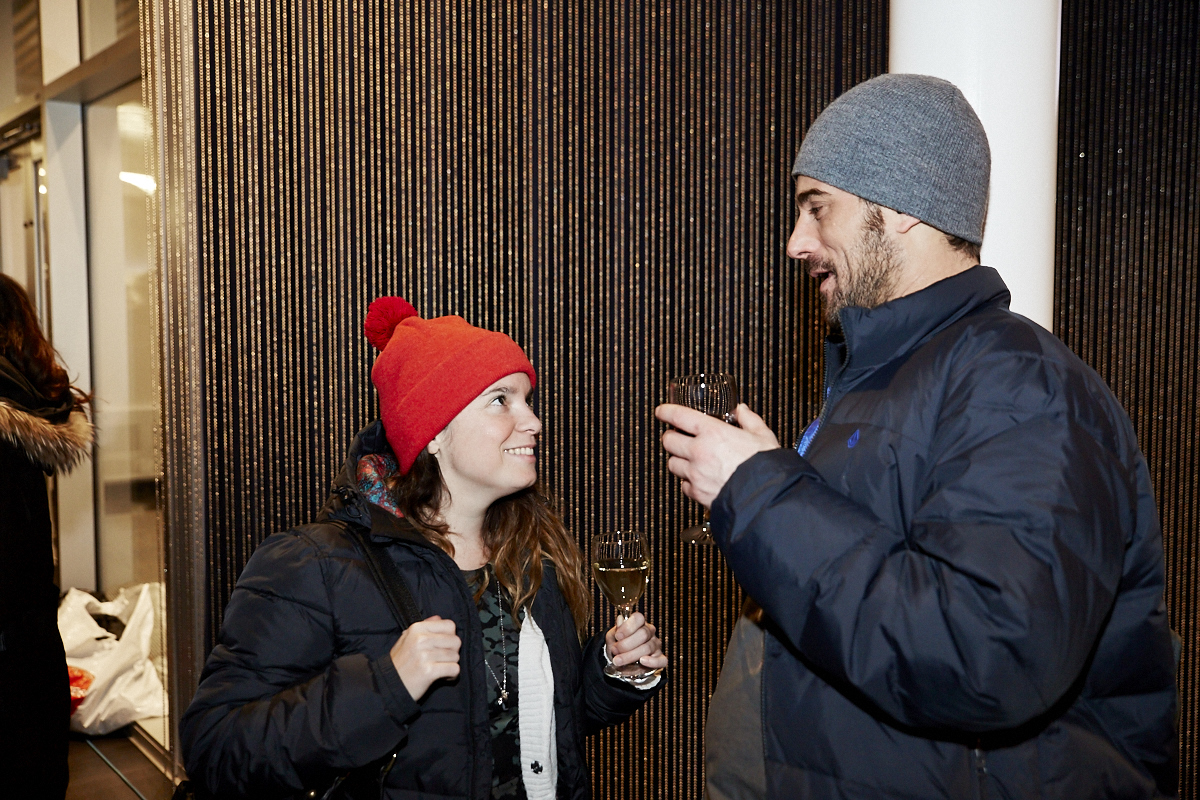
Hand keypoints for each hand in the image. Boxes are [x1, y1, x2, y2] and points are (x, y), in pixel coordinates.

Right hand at [389, 615, 460, 699]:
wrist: (388, 685)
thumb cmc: (400, 663)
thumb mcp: (406, 640)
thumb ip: (423, 627)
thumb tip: (438, 617)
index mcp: (417, 628)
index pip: (449, 625)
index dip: (450, 637)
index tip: (443, 647)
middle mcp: (420, 639)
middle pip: (456, 641)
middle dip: (452, 652)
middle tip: (442, 660)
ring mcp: (424, 655)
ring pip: (455, 656)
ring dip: (450, 665)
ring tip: (439, 669)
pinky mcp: (428, 671)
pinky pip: (454, 669)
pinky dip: (451, 676)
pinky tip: (442, 677)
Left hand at [605, 612, 666, 670]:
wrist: (621, 663)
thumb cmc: (618, 647)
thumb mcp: (613, 638)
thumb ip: (616, 630)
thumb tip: (620, 619)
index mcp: (639, 623)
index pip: (638, 618)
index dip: (628, 627)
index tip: (617, 636)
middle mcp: (650, 632)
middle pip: (643, 634)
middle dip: (626, 644)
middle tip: (615, 651)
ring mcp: (656, 645)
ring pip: (648, 648)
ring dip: (630, 656)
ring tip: (618, 661)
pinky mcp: (660, 659)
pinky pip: (661, 660)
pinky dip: (652, 661)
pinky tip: (642, 661)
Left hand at [655, 402, 780, 506]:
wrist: (766, 498)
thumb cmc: (765, 467)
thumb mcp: (762, 435)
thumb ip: (749, 420)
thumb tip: (742, 411)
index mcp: (712, 432)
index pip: (678, 416)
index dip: (666, 412)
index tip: (662, 411)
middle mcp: (699, 452)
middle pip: (668, 441)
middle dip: (671, 437)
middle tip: (678, 437)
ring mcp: (695, 474)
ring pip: (672, 464)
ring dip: (678, 460)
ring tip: (690, 460)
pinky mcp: (697, 493)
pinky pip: (684, 486)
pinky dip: (688, 482)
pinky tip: (699, 480)